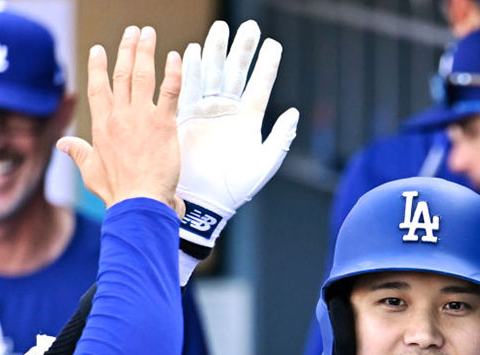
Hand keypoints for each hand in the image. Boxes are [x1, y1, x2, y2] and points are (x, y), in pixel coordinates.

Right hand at [58, 26, 182, 213]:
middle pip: (121, 74)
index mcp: (101, 126)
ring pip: (142, 76)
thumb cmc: (118, 192)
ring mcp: (141, 119)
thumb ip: (78, 153)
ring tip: (149, 33)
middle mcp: (119, 117)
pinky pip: (169, 92)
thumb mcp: (91, 171)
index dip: (98, 67)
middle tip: (132, 31)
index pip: (98, 88)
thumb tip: (62, 144)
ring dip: (145, 52)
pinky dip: (173, 73)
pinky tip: (175, 58)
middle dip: (126, 49)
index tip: (99, 49)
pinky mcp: (163, 125)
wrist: (139, 203)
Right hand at [176, 20, 298, 247]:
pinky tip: (194, 51)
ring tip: (220, 29)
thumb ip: (280, 138)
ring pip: (212, 75)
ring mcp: (206, 113)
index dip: (267, 65)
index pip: (259, 86)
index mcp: (248, 121)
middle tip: (249, 26)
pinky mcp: (185, 118)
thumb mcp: (264, 164)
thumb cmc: (236, 188)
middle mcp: (227, 112)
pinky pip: (187, 89)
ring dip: (216, 52)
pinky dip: (191, 71)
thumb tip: (294, 113)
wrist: (205, 202)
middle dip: (241, 50)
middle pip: (235, 73)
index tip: (274, 44)